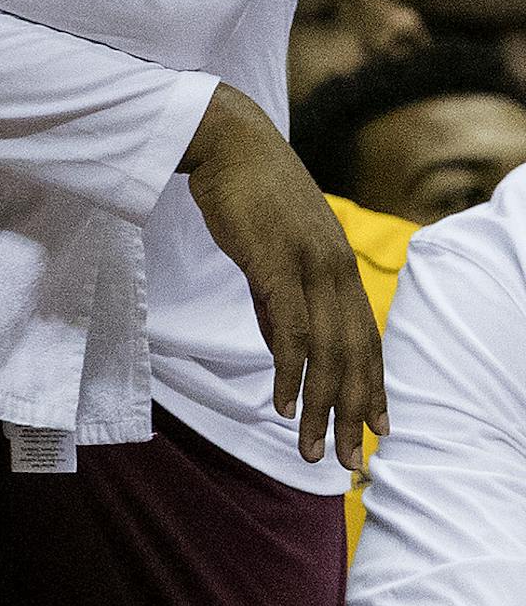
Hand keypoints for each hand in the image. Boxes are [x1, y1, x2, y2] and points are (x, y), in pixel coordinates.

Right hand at [181, 82, 387, 468]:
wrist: (226, 140)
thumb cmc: (245, 193)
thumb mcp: (270, 251)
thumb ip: (277, 298)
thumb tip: (279, 342)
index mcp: (338, 267)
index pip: (366, 340)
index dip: (375, 388)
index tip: (379, 431)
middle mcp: (335, 269)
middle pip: (355, 356)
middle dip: (355, 416)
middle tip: (351, 464)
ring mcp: (309, 266)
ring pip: (327, 351)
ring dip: (323, 408)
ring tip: (314, 451)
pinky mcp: (275, 262)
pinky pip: (289, 328)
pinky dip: (291, 370)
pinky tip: (287, 405)